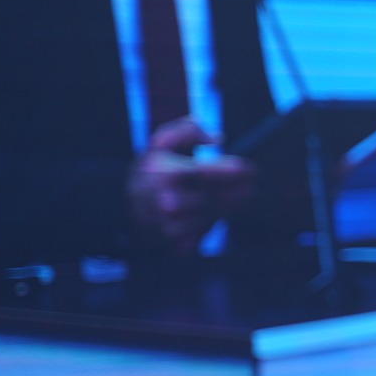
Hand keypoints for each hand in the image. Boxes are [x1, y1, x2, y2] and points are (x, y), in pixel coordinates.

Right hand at [126, 117, 255, 252]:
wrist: (123, 206)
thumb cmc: (152, 169)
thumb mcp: (161, 142)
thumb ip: (189, 130)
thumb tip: (218, 140)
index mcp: (166, 175)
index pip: (208, 174)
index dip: (235, 172)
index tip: (252, 169)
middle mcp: (168, 202)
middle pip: (218, 198)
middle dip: (240, 192)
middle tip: (252, 185)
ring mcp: (171, 226)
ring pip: (215, 217)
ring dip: (229, 207)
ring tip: (234, 197)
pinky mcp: (176, 245)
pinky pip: (206, 234)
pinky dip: (212, 224)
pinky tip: (211, 214)